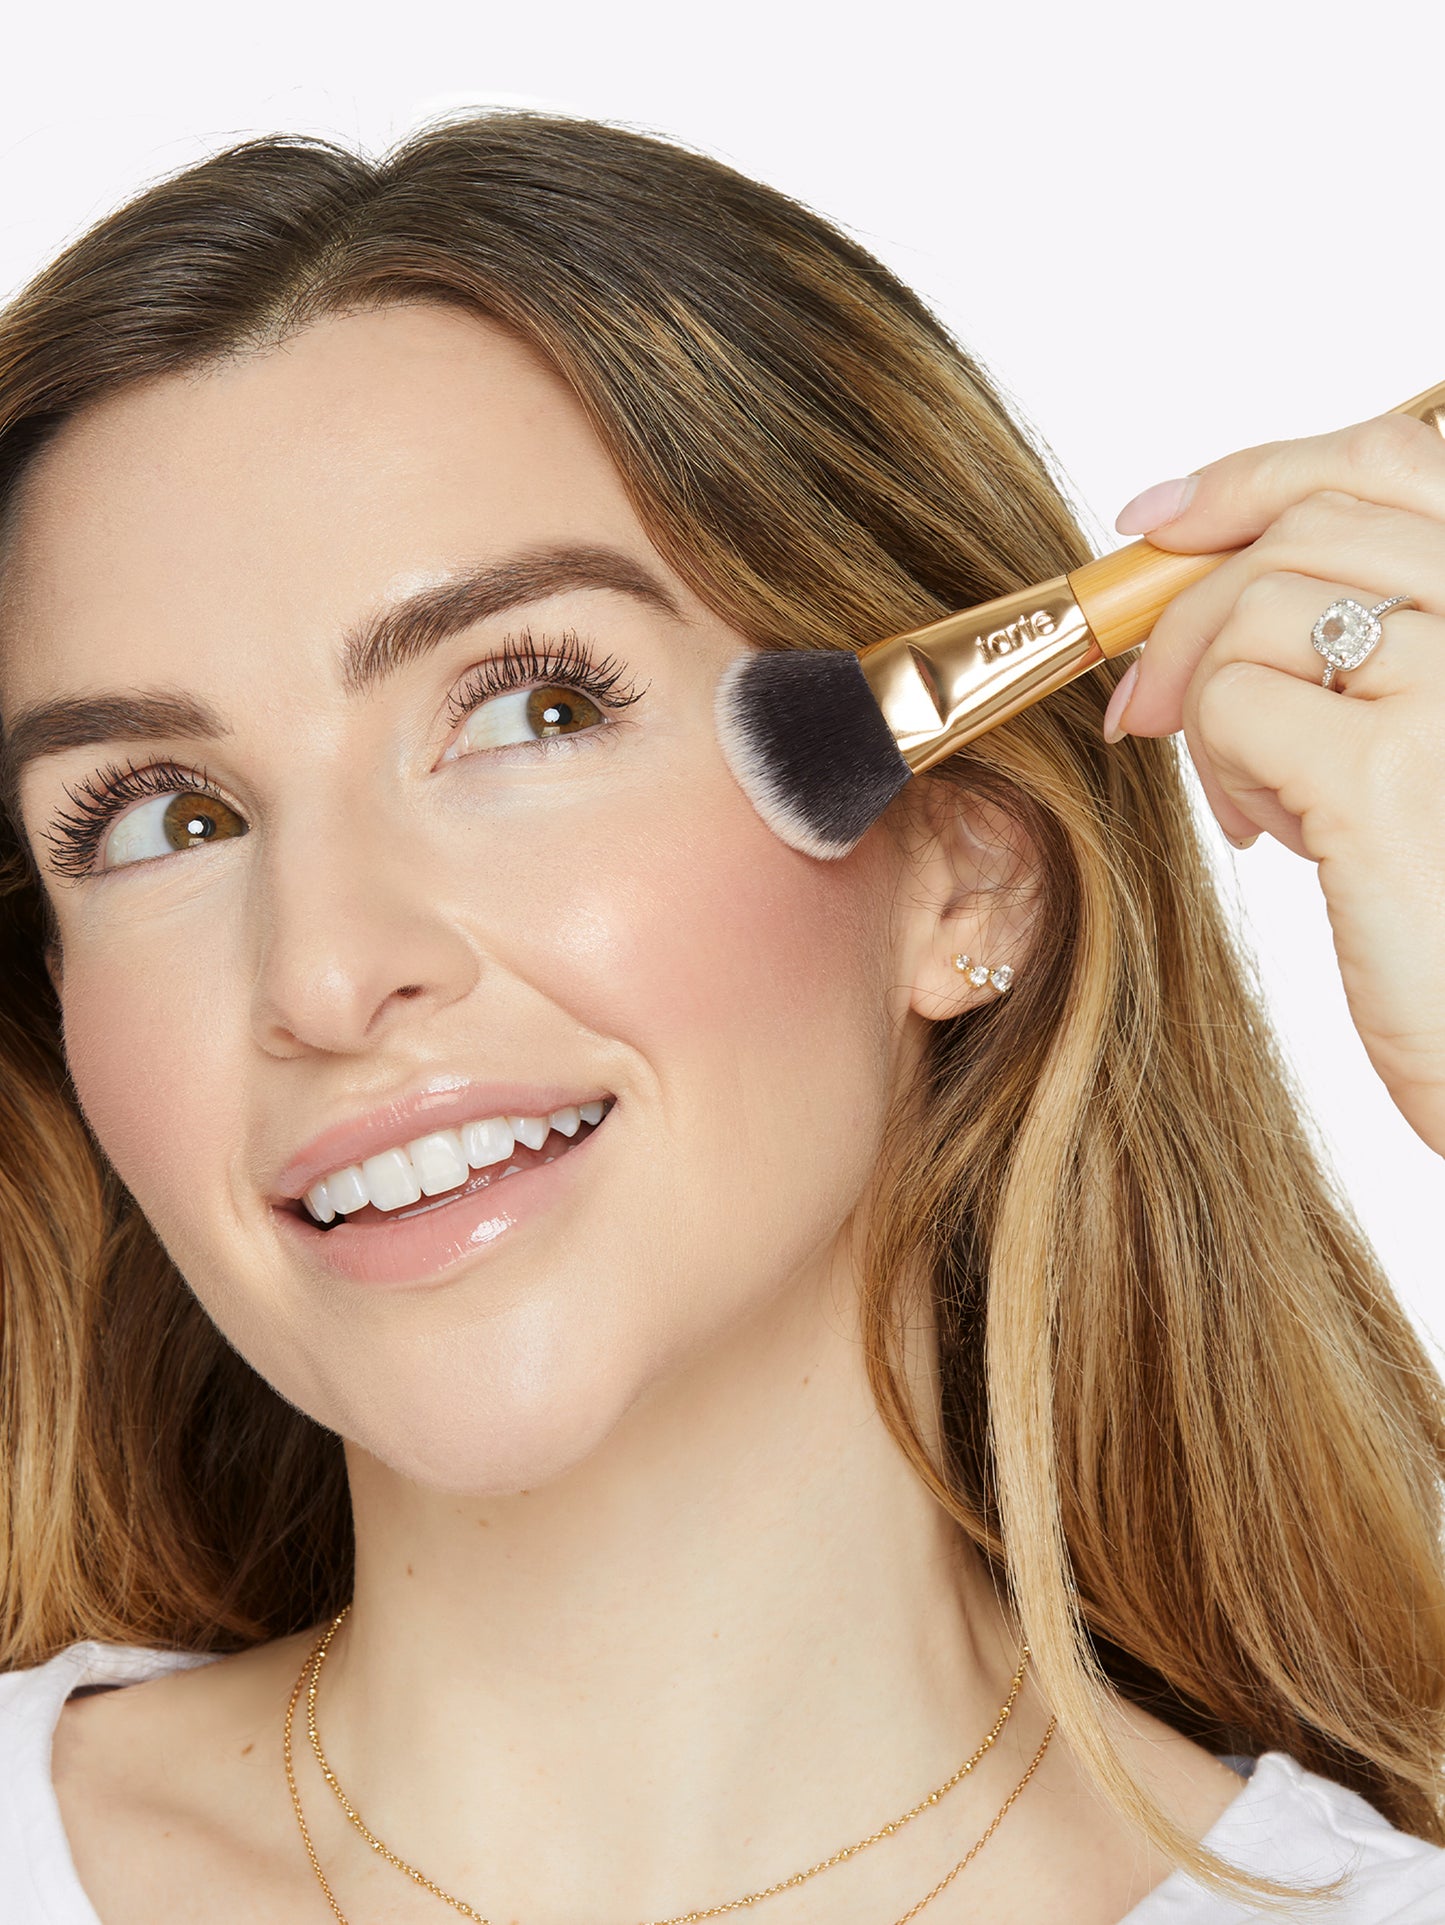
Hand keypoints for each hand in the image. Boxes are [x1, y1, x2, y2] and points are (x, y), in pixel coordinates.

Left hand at [1103, 410, 1444, 1156]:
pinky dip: (1221, 765)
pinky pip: (1232, 702)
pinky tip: (1276, 837)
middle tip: (1147, 704)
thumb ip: (1363, 637)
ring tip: (1263, 799)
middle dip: (1191, 603)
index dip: (1257, 473)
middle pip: (1305, 524)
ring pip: (1254, 607)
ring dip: (1213, 701)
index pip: (1387, 459)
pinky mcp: (1385, 773)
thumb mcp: (1426, 736)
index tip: (1160, 522)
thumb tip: (1197, 562)